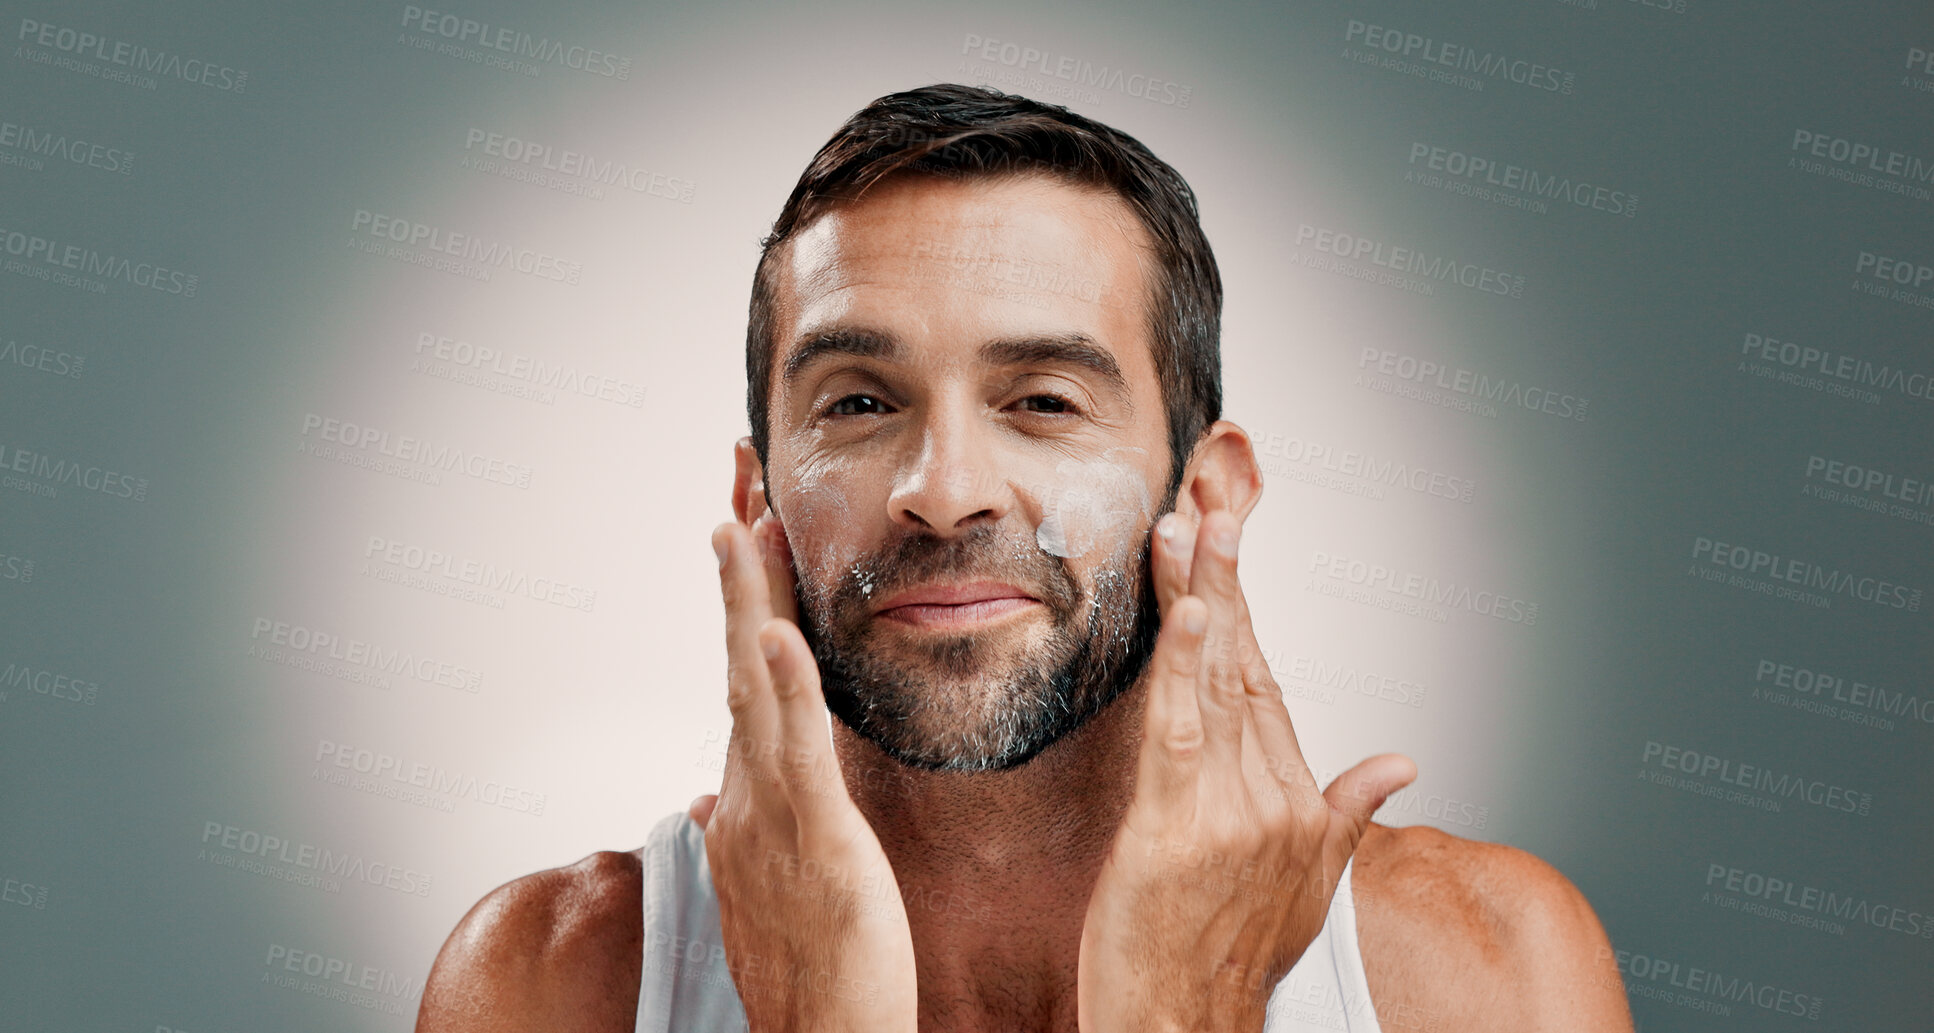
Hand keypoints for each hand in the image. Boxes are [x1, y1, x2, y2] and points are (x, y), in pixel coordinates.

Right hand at [690, 516, 917, 1032]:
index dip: (748, 594)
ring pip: (755, 686)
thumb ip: (746, 821)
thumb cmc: (810, 960)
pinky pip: (798, 755)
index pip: (747, 669)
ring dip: (750, 600)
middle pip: (741, 654)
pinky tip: (783, 631)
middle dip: (741, 566)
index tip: (746, 520)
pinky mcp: (815, 841)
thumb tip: (703, 797)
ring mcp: (773, 812)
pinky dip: (786, 689)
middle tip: (738, 478)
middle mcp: (747, 789)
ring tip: (743, 521)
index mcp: (751, 790)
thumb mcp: (775, 875)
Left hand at [1077, 510, 1416, 1032]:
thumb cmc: (1230, 955)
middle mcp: (1271, 798)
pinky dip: (1185, 668)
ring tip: (1189, 527)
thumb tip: (1404, 762)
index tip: (1223, 542)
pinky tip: (1189, 612)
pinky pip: (1179, 733)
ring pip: (1214, 684)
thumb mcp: (1311, 882)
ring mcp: (1228, 813)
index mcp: (1296, 798)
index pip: (1267, 679)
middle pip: (1245, 664)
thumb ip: (1352, 810)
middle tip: (1209, 500)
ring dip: (1201, 597)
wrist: (1187, 1027)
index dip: (1245, 607)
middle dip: (1225, 576)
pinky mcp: (1176, 831)